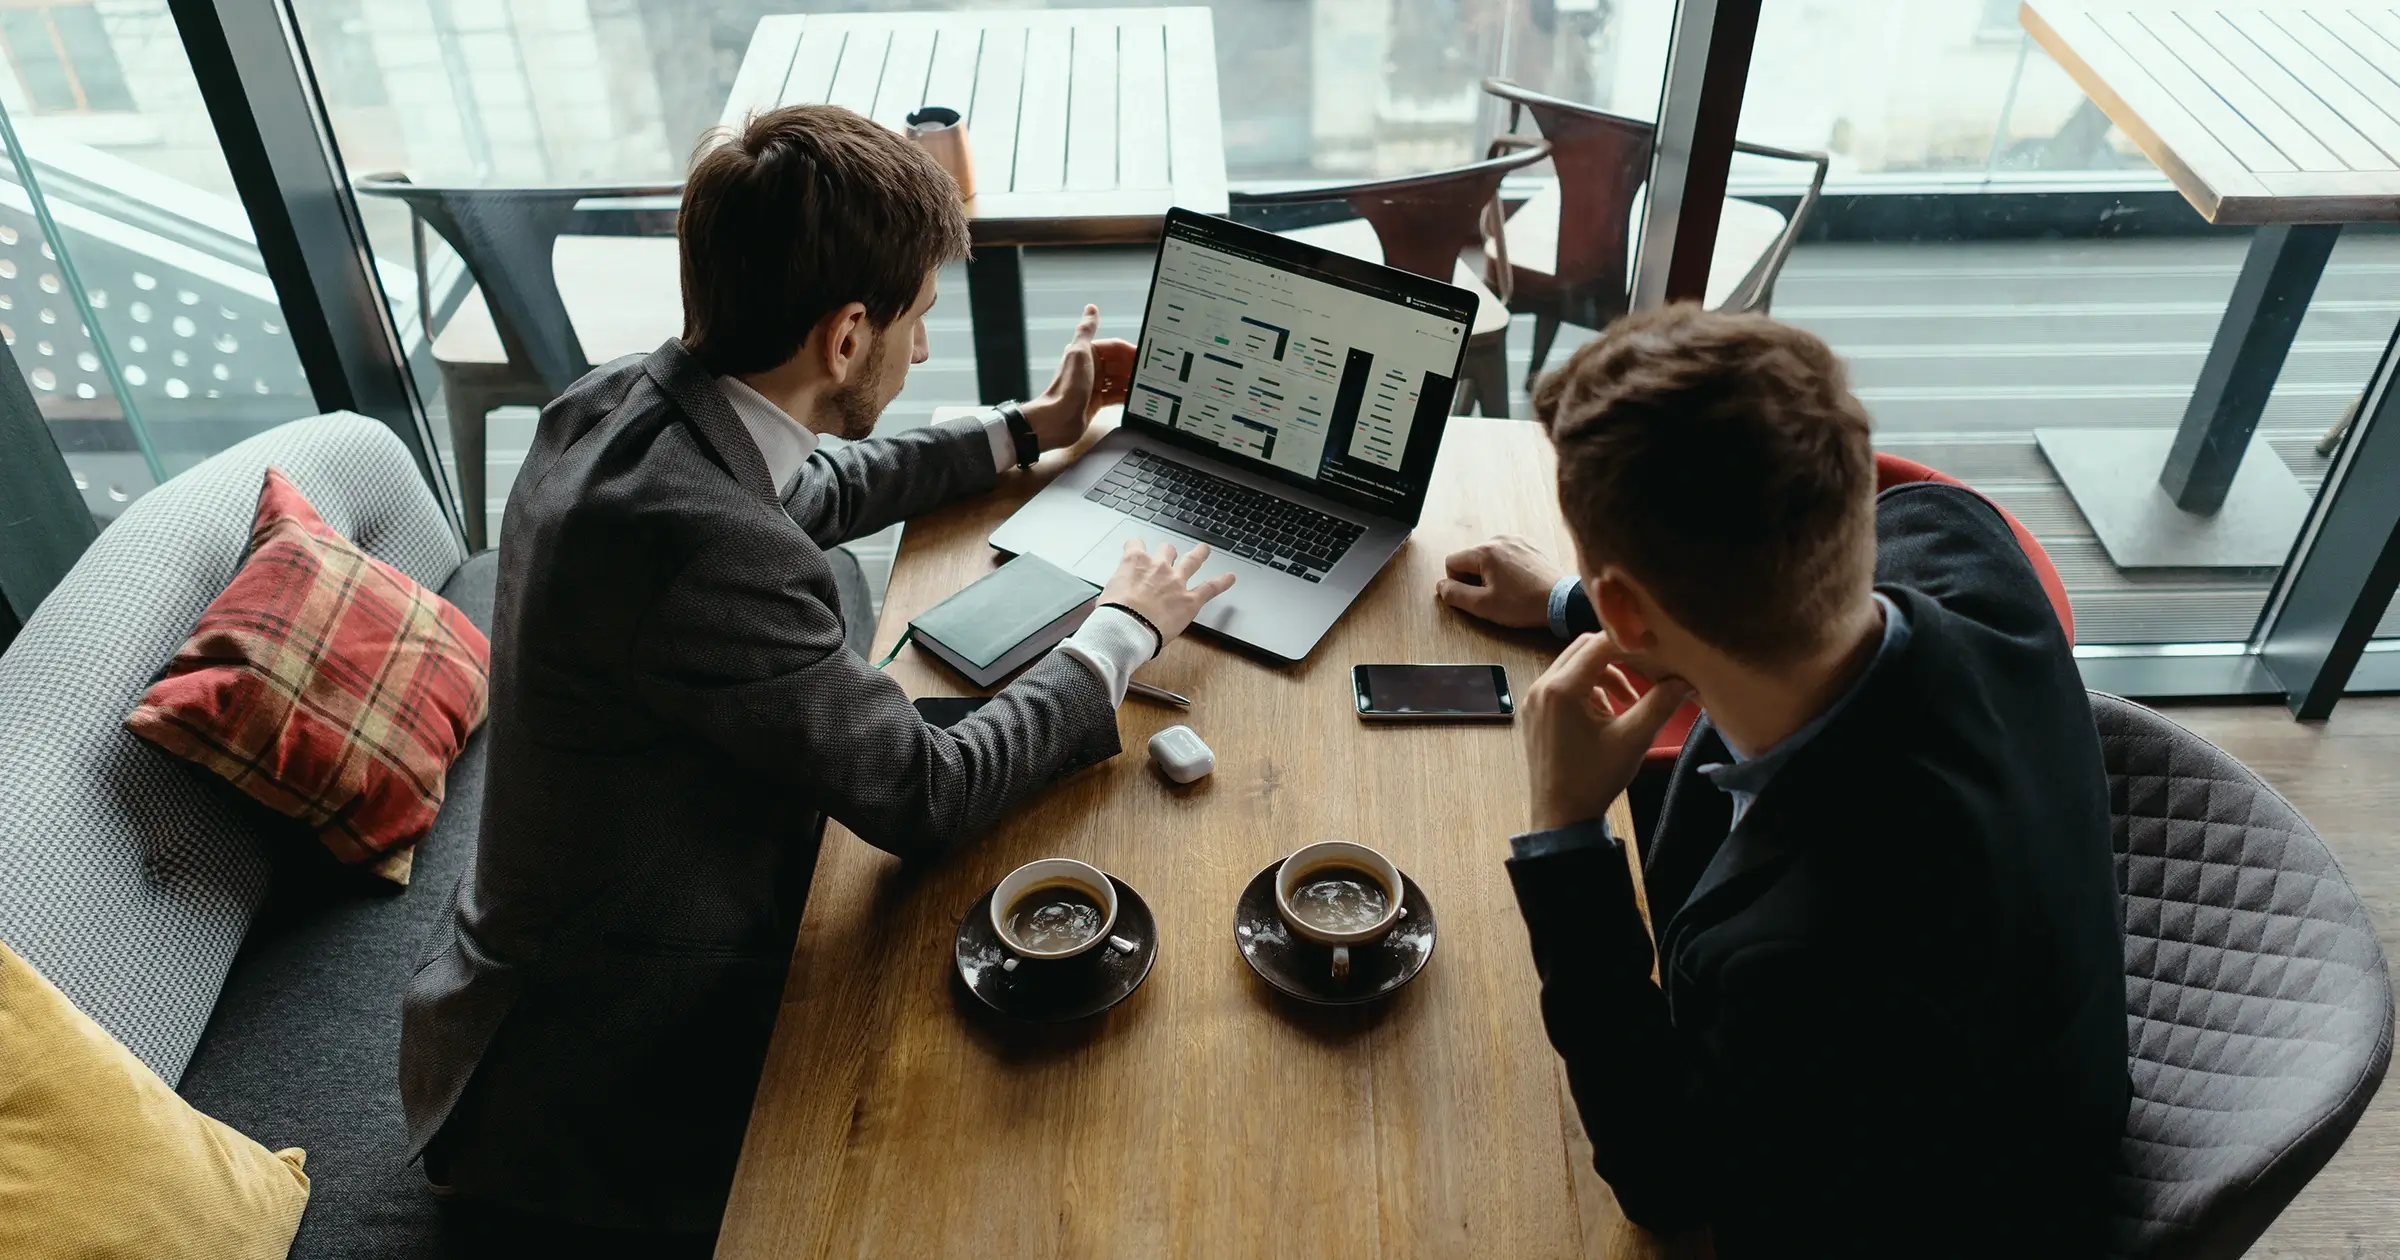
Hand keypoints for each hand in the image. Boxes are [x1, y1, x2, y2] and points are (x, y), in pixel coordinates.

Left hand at [1020, 305, 1136, 449]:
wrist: (1058, 420)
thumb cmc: (1067, 387)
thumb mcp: (1079, 352)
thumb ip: (1086, 329)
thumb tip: (1091, 308)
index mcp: (1086, 352)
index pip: (1115, 348)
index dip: (1131, 352)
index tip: (1146, 359)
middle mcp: (1090, 367)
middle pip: (1119, 364)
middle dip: (1134, 369)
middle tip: (1151, 375)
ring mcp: (1094, 385)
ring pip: (1119, 380)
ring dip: (1132, 383)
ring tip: (1146, 387)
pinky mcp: (1096, 402)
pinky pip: (1116, 395)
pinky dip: (1126, 396)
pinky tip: (1136, 398)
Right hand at [1099, 539, 1236, 646]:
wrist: (1126, 628)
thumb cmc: (1113, 614)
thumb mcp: (1106, 595)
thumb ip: (1117, 588)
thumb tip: (1115, 596)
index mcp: (1134, 562)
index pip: (1135, 545)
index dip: (1136, 547)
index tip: (1136, 549)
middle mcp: (1158, 566)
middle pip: (1166, 550)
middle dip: (1168, 552)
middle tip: (1169, 555)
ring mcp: (1176, 581)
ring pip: (1192, 560)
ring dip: (1199, 554)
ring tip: (1204, 550)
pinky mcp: (1190, 599)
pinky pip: (1210, 587)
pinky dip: (1222, 582)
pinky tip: (1230, 578)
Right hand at [1436, 534, 1568, 629]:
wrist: (1562, 601)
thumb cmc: (1525, 604)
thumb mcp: (1483, 606)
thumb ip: (1455, 595)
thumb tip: (1441, 586)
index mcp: (1485, 551)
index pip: (1451, 562)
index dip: (1457, 583)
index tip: (1474, 596)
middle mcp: (1499, 540)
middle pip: (1470, 558)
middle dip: (1475, 578)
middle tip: (1493, 596)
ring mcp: (1517, 540)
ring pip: (1488, 557)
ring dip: (1491, 573)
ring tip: (1509, 591)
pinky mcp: (1530, 546)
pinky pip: (1506, 556)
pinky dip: (1507, 569)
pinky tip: (1519, 583)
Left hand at [1523, 632, 1693, 831]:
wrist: (1560, 817)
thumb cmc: (1595, 779)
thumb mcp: (1634, 740)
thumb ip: (1661, 704)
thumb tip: (1686, 679)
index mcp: (1562, 689)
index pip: (1599, 644)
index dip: (1631, 643)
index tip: (1657, 652)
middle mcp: (1541, 686)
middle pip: (1583, 648)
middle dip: (1617, 658)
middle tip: (1645, 676)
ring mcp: (1533, 699)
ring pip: (1573, 666)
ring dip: (1603, 675)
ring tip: (1626, 704)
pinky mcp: (1533, 712)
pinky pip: (1562, 684)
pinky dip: (1586, 690)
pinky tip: (1603, 716)